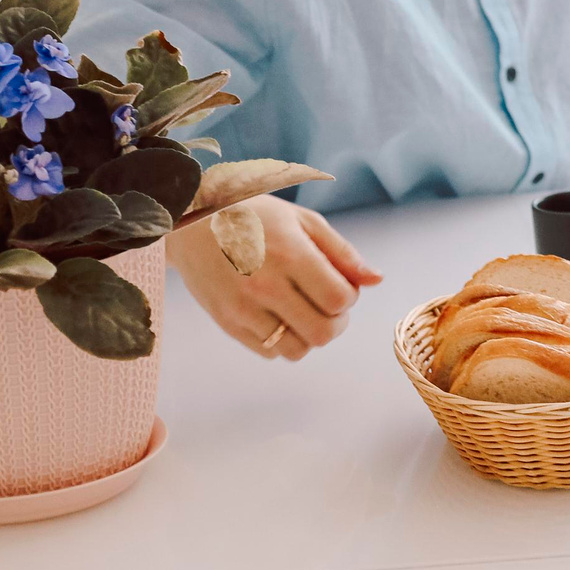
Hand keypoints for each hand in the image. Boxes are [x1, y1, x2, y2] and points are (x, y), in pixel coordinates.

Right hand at [170, 193, 381, 360]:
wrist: (191, 224)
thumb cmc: (256, 217)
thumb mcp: (303, 221)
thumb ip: (342, 253)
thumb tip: (377, 280)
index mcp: (291, 255)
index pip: (340, 299)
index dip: (349, 297)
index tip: (340, 285)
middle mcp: (266, 286)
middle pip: (323, 332)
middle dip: (336, 323)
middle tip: (328, 306)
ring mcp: (243, 309)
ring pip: (297, 350)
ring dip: (310, 335)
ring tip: (303, 311)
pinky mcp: (226, 323)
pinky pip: (270, 352)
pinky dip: (282, 341)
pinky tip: (278, 315)